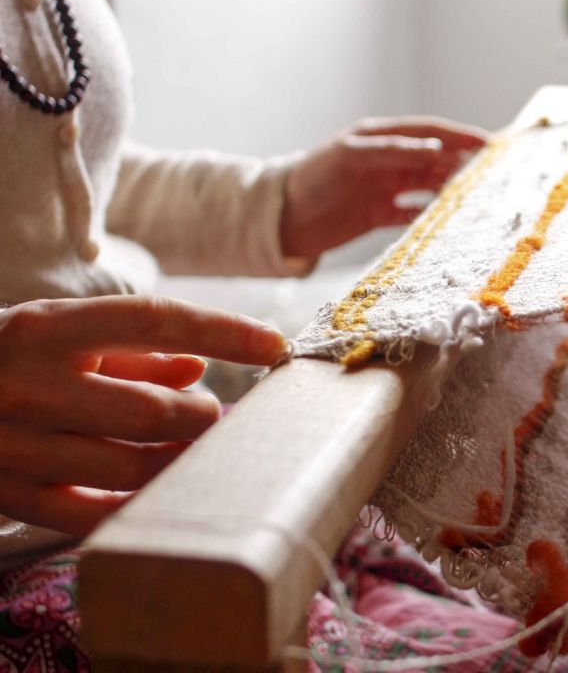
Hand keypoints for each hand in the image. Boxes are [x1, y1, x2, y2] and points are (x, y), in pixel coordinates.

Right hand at [0, 296, 286, 535]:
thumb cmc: (1, 361)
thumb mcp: (54, 335)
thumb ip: (131, 349)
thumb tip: (199, 368)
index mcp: (42, 328)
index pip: (152, 319)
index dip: (221, 331)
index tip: (274, 344)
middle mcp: (25, 383)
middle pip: (153, 410)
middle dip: (203, 417)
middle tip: (214, 417)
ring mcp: (10, 444)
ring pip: (131, 466)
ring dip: (181, 462)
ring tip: (191, 451)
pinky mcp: (5, 494)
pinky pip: (92, 514)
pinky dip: (139, 504)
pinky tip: (162, 492)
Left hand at [281, 116, 487, 259]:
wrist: (281, 218)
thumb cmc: (312, 178)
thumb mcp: (351, 157)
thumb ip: (393, 151)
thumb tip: (436, 148)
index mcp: (380, 138)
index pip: (429, 132)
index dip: (459, 136)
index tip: (487, 144)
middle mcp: (386, 160)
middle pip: (433, 159)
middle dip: (462, 163)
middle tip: (492, 174)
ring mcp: (383, 188)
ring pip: (427, 185)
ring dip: (450, 188)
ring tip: (476, 196)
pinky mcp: (377, 214)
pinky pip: (412, 213)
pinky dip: (430, 215)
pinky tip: (448, 220)